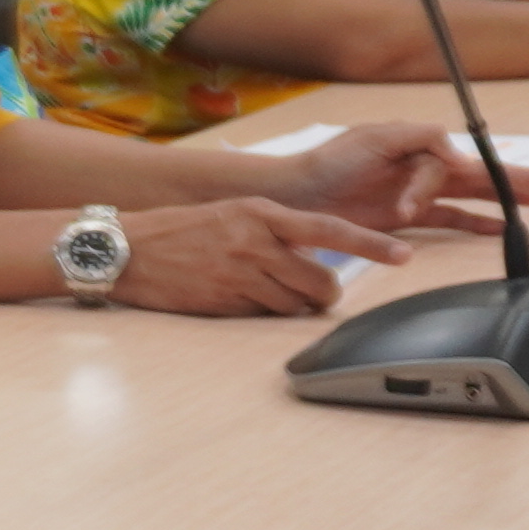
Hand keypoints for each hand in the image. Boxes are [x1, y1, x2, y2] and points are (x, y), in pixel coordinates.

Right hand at [113, 202, 400, 315]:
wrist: (124, 249)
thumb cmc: (175, 230)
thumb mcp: (230, 214)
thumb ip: (271, 229)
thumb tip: (308, 254)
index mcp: (260, 213)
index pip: (330, 230)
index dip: (372, 245)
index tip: (403, 255)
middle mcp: (255, 242)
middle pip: (320, 280)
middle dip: (325, 293)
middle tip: (317, 293)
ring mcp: (240, 275)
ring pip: (296, 303)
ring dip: (295, 305)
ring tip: (271, 294)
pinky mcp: (225, 303)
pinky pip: (265, 316)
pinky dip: (264, 313)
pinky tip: (242, 300)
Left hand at [283, 119, 528, 233]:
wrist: (297, 193)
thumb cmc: (328, 161)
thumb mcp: (372, 138)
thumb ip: (419, 138)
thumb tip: (456, 153)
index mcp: (422, 145)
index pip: (459, 162)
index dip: (444, 182)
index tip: (411, 203)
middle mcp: (426, 168)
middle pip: (487, 173)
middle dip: (527, 177)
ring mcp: (419, 193)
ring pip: (477, 195)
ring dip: (512, 198)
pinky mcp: (408, 217)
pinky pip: (452, 219)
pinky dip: (476, 223)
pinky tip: (500, 227)